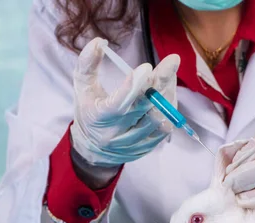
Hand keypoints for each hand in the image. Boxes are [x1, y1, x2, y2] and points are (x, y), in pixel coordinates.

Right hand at [70, 37, 179, 167]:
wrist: (93, 148)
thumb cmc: (88, 111)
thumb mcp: (82, 86)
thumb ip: (87, 63)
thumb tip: (99, 42)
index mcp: (99, 117)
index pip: (119, 103)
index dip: (134, 85)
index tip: (147, 67)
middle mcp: (117, 133)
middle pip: (144, 107)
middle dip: (159, 82)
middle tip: (171, 62)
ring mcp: (133, 143)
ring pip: (158, 118)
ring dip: (166, 94)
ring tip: (167, 77)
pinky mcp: (146, 148)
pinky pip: (164, 129)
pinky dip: (169, 109)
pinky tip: (167, 95)